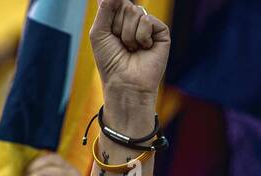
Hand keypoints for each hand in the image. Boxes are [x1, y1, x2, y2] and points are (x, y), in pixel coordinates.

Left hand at [89, 0, 169, 128]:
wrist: (124, 83)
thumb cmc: (110, 62)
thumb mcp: (99, 32)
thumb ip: (105, 8)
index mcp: (119, 18)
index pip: (114, 1)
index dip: (110, 12)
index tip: (111, 32)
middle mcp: (134, 20)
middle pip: (124, 5)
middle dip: (118, 26)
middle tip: (121, 44)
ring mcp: (148, 25)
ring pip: (135, 12)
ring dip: (128, 34)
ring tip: (131, 49)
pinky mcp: (161, 32)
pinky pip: (147, 20)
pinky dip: (141, 36)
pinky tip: (143, 49)